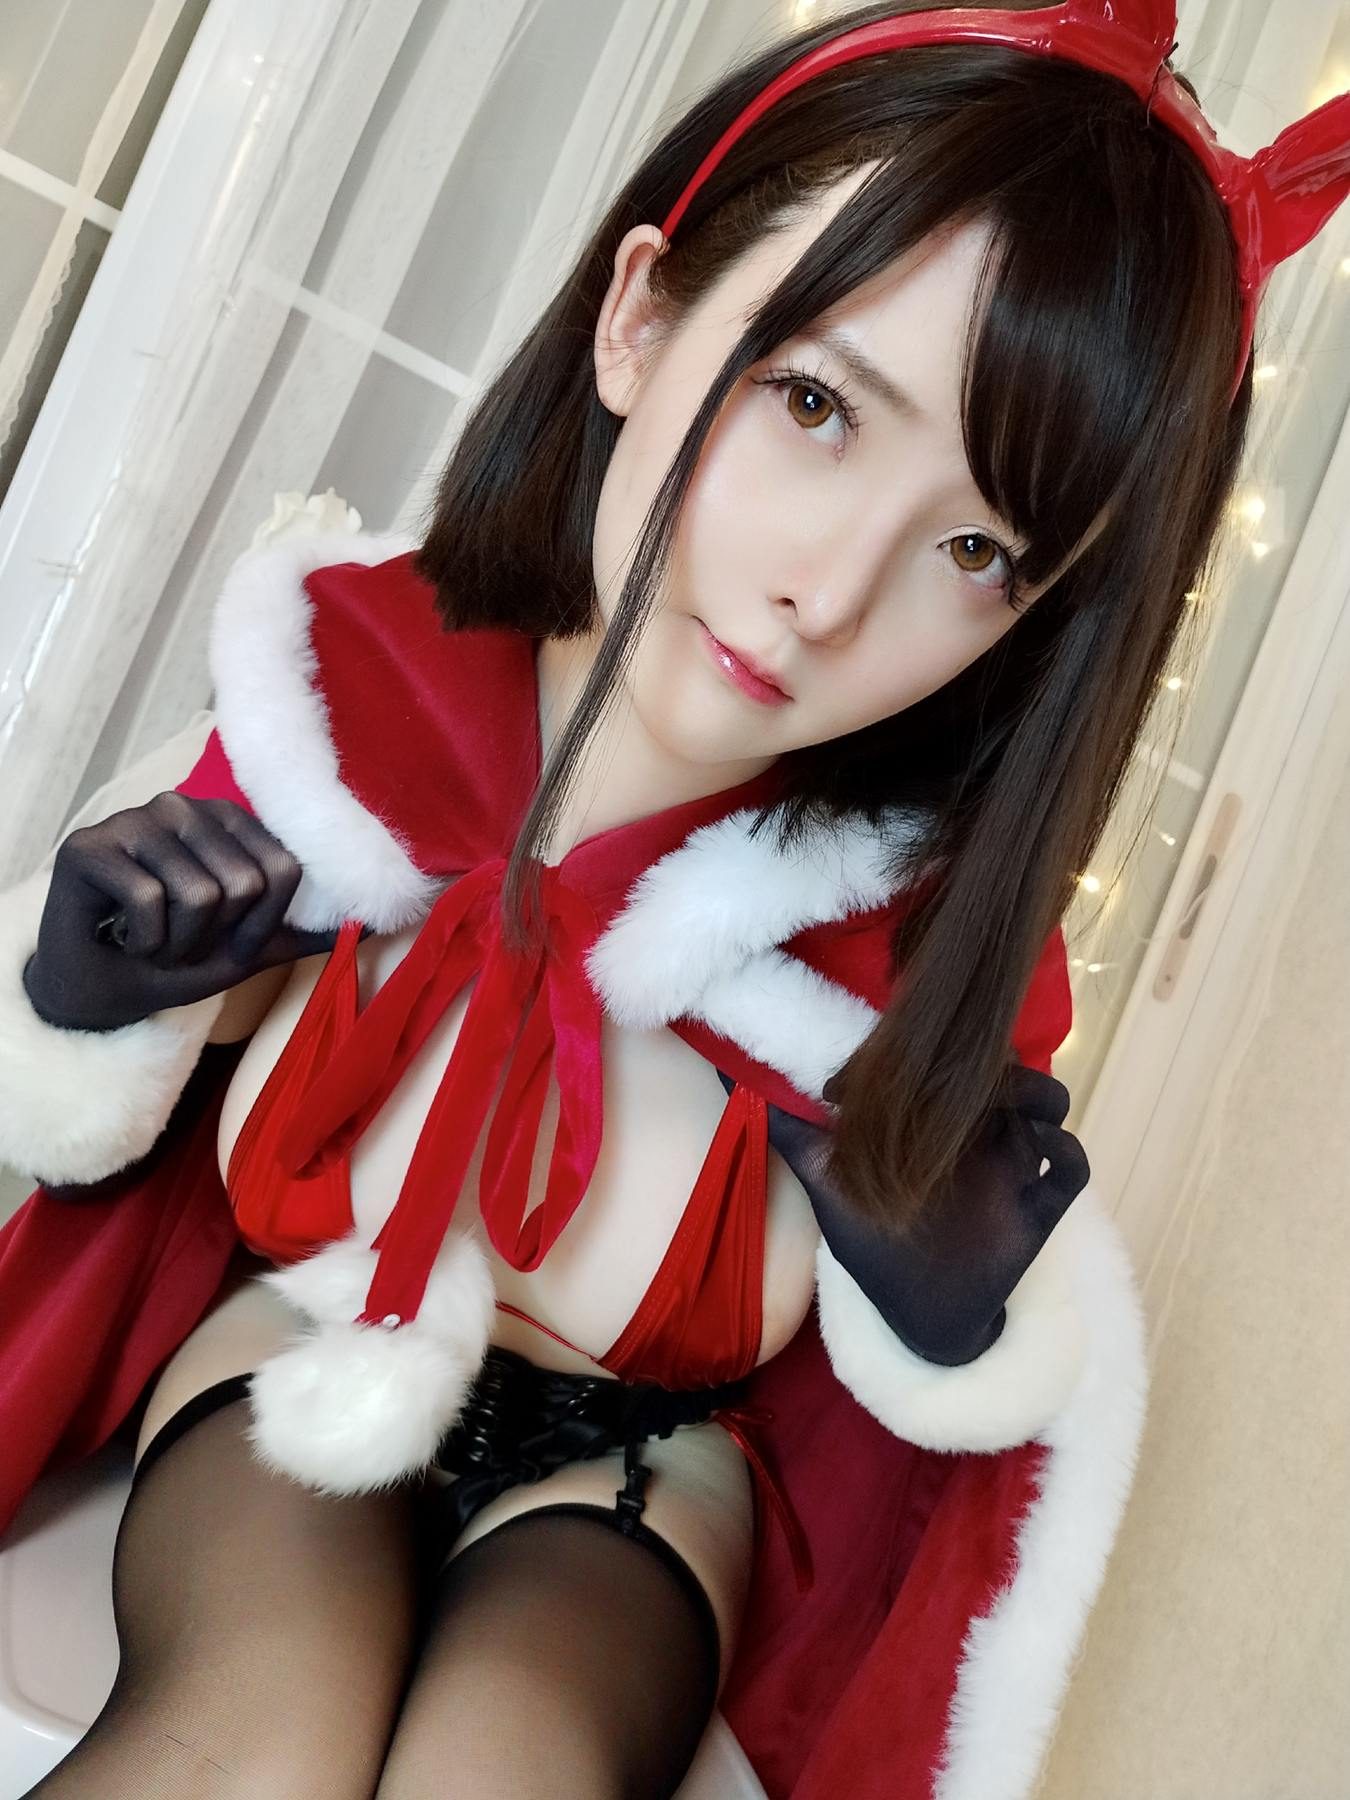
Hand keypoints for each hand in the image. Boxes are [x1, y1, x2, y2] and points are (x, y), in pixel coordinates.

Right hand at [22, 792, 340, 1031]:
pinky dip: (143, 941)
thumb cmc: (175, 961)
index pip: (284, 869)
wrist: (100, 991)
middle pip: (245, 882)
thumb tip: (380, 922)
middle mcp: (183, 806)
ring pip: (199, 894)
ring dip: (178, 943)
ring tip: (152, 938)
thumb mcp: (251, 950)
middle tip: (180, 941)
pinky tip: (121, 935)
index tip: (229, 940)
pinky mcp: (88, 845)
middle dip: (216, 936)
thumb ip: (307, 931)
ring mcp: (133, 820)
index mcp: (228, 821)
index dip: (263, 925)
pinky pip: (149, 902)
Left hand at [718, 1061, 1089, 1364]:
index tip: (918, 1046)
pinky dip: (1065, 1150)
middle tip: (978, 1067)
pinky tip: (1038, 1150)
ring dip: (1039, 1095)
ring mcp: (1013, 1170)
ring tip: (1014, 1102)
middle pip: (1008, 1074)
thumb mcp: (825, 1183)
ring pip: (1048, 1107)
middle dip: (1000, 1062)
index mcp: (935, 1123)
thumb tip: (741, 1077)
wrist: (915, 1314)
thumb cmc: (872, 1246)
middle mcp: (979, 1137)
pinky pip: (1072, 1168)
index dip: (946, 1047)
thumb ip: (793, 1132)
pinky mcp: (1037, 1209)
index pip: (954, 1064)